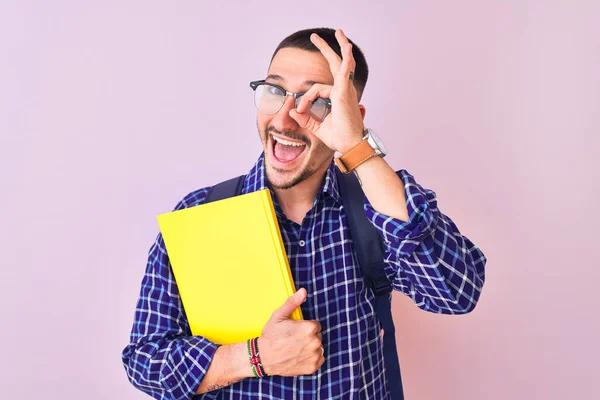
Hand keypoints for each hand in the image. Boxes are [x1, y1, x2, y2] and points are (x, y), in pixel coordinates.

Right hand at [258, 288, 324, 375]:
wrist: (263, 357)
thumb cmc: (271, 336)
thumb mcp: (279, 315)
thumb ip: (293, 302)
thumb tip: (303, 291)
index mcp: (309, 328)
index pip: (315, 325)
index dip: (305, 327)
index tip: (296, 331)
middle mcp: (315, 342)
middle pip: (318, 336)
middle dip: (308, 337)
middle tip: (294, 340)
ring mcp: (314, 355)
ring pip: (318, 348)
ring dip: (311, 347)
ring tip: (296, 349)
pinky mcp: (312, 367)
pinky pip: (319, 359)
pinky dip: (312, 359)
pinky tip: (300, 356)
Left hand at [289, 29, 364, 153]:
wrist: (350, 145)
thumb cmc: (339, 137)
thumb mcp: (318, 127)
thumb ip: (305, 118)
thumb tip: (292, 111)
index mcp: (338, 97)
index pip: (317, 89)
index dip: (305, 99)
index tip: (299, 111)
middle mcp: (343, 90)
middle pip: (335, 64)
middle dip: (326, 49)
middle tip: (315, 37)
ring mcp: (345, 90)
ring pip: (341, 63)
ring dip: (338, 47)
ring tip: (338, 32)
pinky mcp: (344, 92)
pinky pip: (343, 72)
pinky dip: (346, 59)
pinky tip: (347, 47)